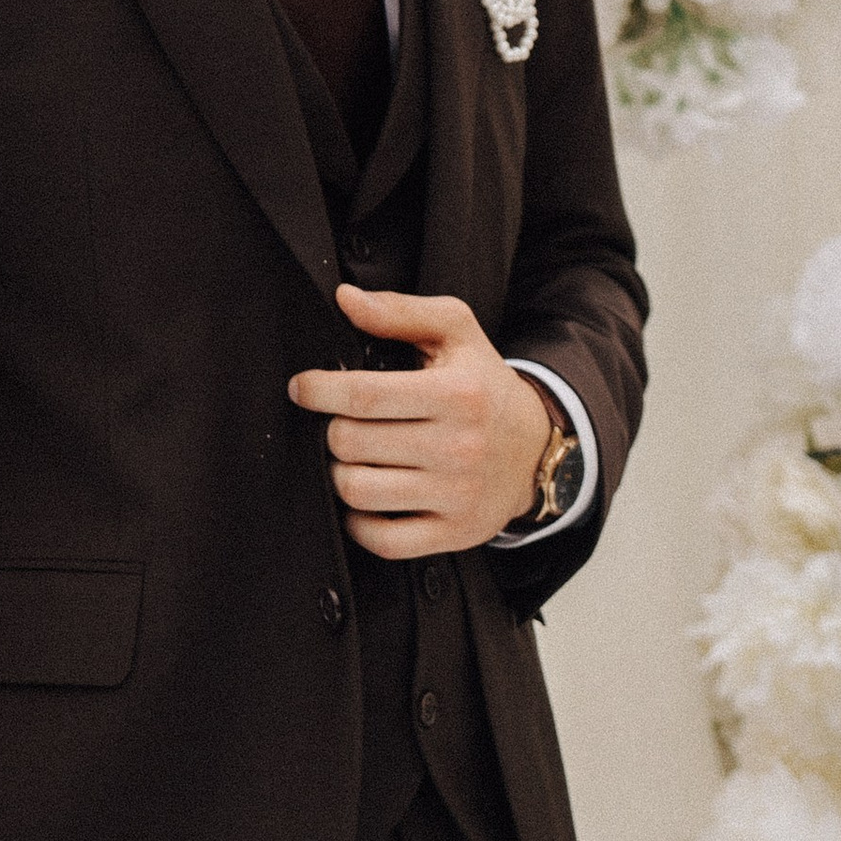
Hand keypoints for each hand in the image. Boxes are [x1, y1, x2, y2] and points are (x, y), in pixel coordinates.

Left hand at [290, 283, 555, 551]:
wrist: (537, 448)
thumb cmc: (485, 387)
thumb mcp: (456, 334)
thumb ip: (400, 312)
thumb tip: (346, 301)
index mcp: (458, 394)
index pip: (364, 396)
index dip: (319, 390)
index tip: (303, 388)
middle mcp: (459, 447)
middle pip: (352, 443)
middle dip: (332, 430)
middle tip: (340, 422)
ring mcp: (457, 496)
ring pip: (358, 491)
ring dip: (340, 472)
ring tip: (352, 457)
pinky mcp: (454, 533)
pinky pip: (382, 540)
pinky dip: (360, 521)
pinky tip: (366, 499)